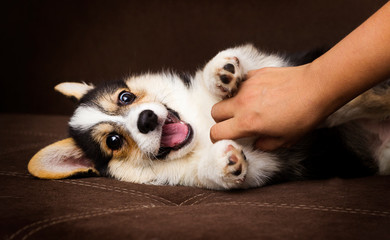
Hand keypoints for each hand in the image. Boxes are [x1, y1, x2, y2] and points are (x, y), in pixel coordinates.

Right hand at [210, 65, 327, 150]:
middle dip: (221, 119)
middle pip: (215, 111)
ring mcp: (247, 86)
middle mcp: (242, 103)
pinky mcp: (255, 73)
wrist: (317, 87)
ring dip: (233, 104)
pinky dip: (245, 89)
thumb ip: (265, 144)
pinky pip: (241, 83)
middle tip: (235, 122)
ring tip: (251, 107)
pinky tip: (260, 93)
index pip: (216, 132)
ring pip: (227, 96)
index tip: (225, 138)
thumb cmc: (304, 116)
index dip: (217, 138)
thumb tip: (257, 143)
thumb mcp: (286, 140)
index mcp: (247, 123)